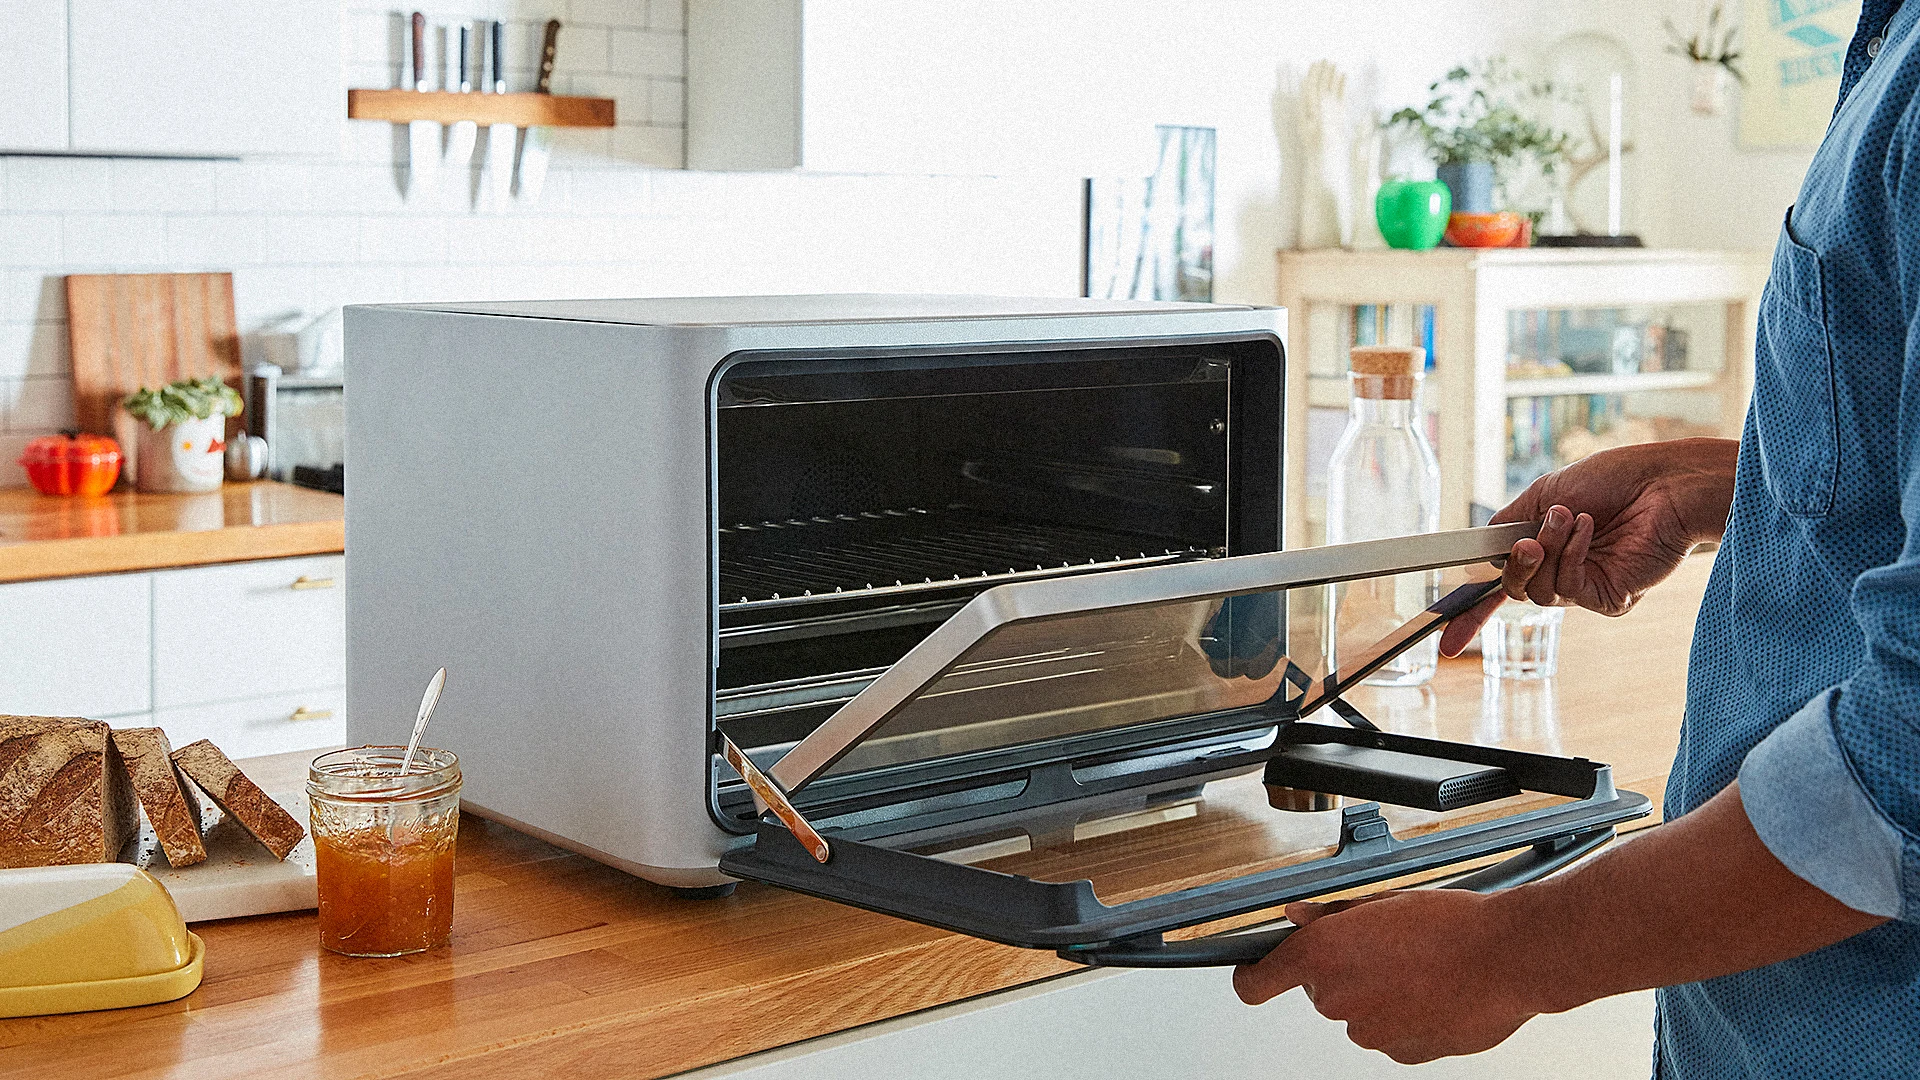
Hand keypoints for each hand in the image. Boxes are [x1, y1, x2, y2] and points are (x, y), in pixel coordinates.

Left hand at [1232, 890, 1536, 1063]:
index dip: (1253, 977)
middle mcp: (1337, 999)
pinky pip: (1389, 1033)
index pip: (1255, 983)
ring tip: (1418, 967)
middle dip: (1343, 971)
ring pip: (1358, 1012)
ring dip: (1377, 993)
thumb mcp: (1379, 902)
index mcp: (1322, 956)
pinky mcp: (1400, 1054)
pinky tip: (1431, 991)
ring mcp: (1368, 1032)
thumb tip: (1297, 916)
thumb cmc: (1451, 924)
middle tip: (1383, 946)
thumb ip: (1328, 915)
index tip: (1254, 973)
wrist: (1507, 958)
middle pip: (1321, 990)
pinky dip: (1403, 1017)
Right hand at [1438, 438, 1737, 655]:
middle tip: (1529, 539)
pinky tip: (1588, 530)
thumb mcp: (1543, 494)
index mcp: (1546, 549)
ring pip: (1538, 593)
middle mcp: (1565, 572)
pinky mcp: (1610, 599)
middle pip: (1515, 590)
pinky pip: (1568, 590)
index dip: (1472, 615)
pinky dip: (1571, 555)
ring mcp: (1587, 588)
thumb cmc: (1612, 480)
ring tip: (1567, 517)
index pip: (1503, 586)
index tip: (1445, 641)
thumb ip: (1509, 525)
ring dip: (1547, 550)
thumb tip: (1485, 551)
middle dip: (1515, 564)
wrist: (1660, 483)